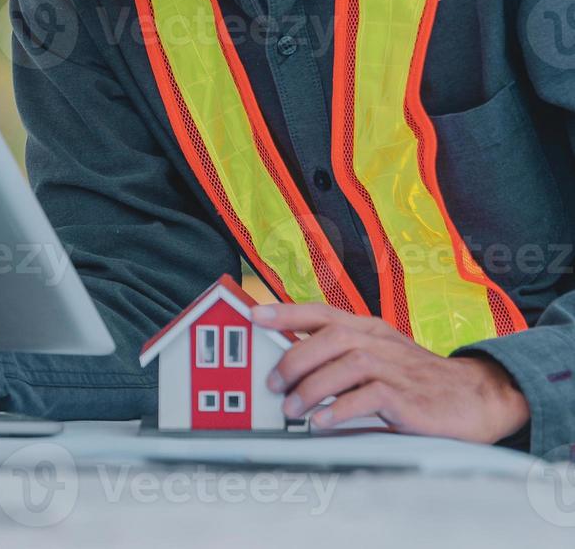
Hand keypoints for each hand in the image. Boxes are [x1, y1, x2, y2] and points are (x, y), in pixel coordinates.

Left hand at [253, 302, 528, 443]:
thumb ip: (340, 358)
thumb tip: (288, 368)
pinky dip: (342, 409)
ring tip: (292, 409)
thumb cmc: (419, 380)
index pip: (322, 313)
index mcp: (369, 330)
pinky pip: (371, 397)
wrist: (478, 398)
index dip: (287, 312)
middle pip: (330, 337)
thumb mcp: (379, 359)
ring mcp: (398, 369)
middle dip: (294, 359)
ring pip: (347, 364)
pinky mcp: (411, 398)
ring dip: (313, 387)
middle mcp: (381, 343)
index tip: (255, 315)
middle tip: (273, 385)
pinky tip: (323, 421)